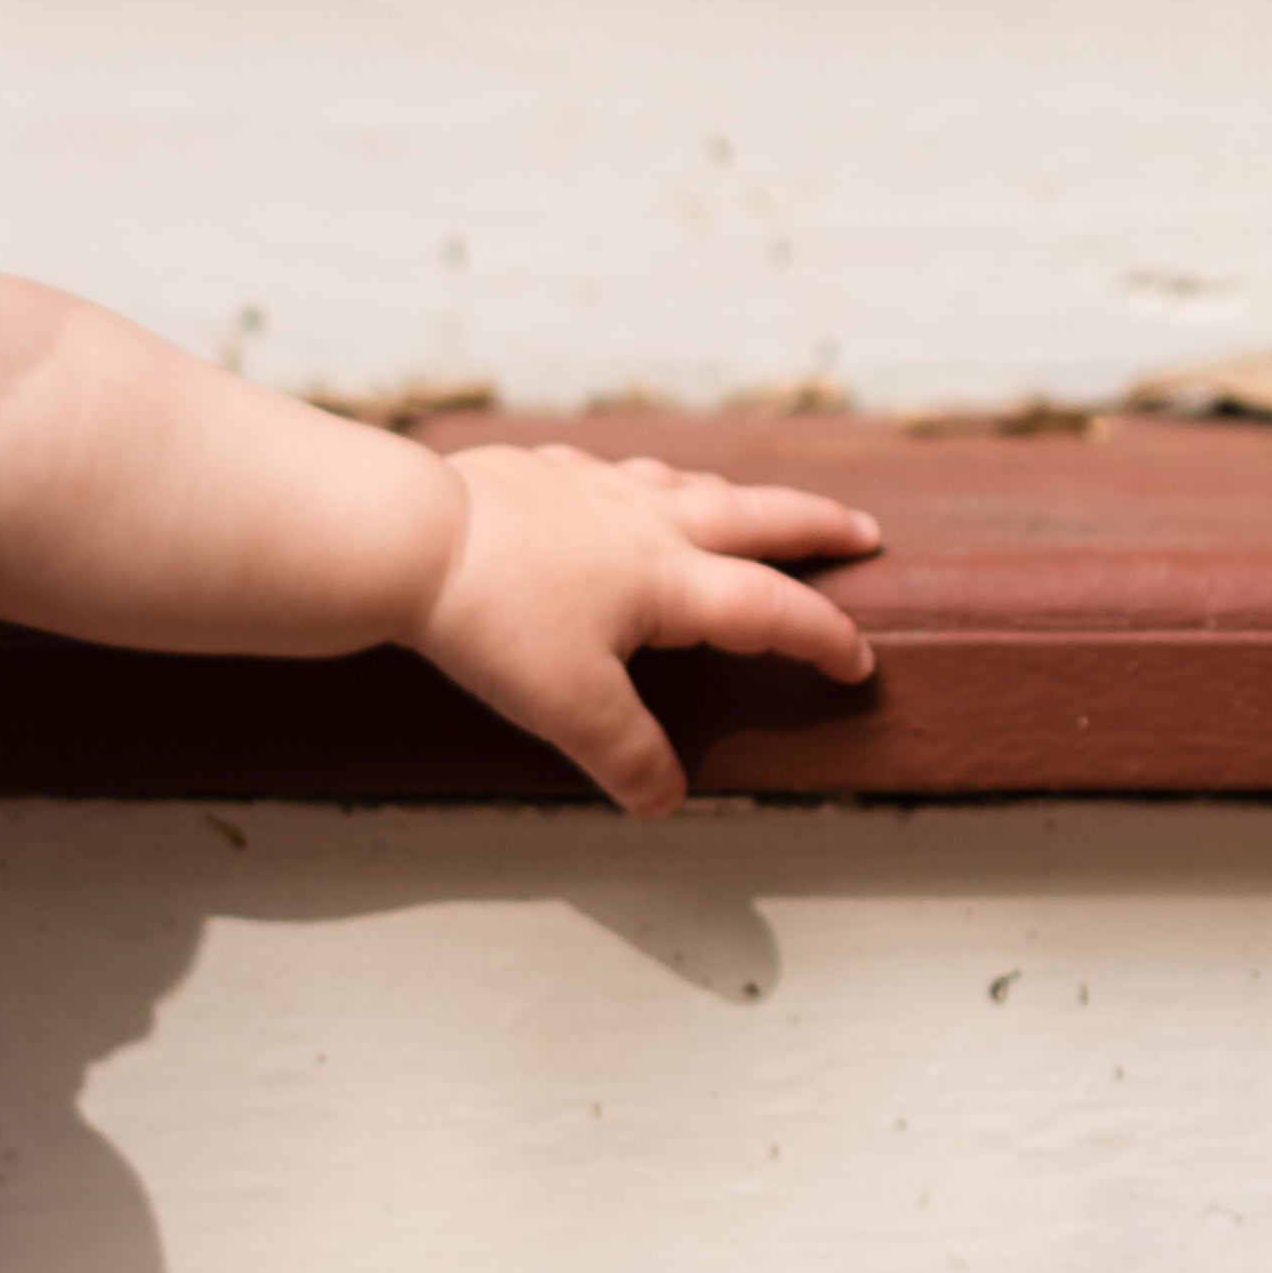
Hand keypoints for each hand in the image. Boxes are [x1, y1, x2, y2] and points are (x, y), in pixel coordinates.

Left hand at [414, 444, 879, 816]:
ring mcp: (592, 487)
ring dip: (731, 498)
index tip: (857, 661)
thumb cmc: (493, 618)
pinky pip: (608, 472)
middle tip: (862, 530)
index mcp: (669, 579)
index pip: (771, 612)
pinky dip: (637, 482)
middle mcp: (645, 521)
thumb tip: (665, 801)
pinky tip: (619, 486)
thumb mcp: (570, 707)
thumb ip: (627, 755)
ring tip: (749, 507)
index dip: (823, 639)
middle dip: (816, 526)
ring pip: (686, 484)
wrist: (409, 537)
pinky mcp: (540, 471)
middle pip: (756, 516)